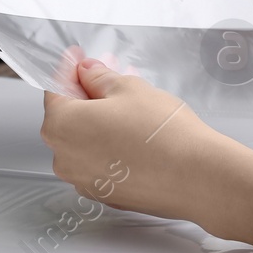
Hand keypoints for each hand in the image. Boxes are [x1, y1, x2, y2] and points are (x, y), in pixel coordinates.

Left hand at [41, 58, 237, 222]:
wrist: (196, 178)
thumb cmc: (161, 133)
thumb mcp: (128, 88)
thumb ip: (99, 78)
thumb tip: (87, 73)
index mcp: (61, 126)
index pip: (56, 89)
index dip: (69, 69)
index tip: (78, 57)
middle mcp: (65, 158)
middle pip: (69, 116)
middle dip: (87, 93)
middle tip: (106, 74)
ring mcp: (85, 181)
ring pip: (85, 140)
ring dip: (100, 118)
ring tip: (126, 101)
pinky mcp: (107, 195)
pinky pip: (100, 161)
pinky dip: (109, 143)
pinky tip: (132, 130)